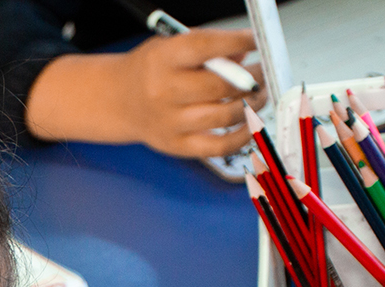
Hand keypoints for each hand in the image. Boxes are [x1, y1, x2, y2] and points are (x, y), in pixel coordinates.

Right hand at [25, 28, 262, 155]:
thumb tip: (243, 58)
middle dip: (252, 78)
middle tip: (263, 73)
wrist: (121, 101)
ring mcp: (170, 122)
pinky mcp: (177, 145)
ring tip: (260, 96)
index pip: (207, 47)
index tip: (257, 41)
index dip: (239, 42)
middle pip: (220, 86)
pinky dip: (242, 137)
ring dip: (252, 105)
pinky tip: (250, 125)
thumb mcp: (172, 46)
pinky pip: (218, 146)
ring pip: (224, 115)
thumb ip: (208, 48)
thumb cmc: (151, 71)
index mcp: (163, 60)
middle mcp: (164, 91)